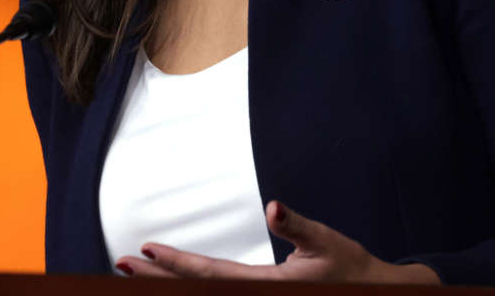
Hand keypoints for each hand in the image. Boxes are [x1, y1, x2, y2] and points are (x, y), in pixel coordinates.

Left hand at [115, 200, 440, 283]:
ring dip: (168, 284)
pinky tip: (175, 282)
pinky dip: (191, 289)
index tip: (145, 250)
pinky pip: (220, 295)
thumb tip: (273, 207)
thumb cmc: (350, 267)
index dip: (176, 263)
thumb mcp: (326, 240)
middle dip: (157, 277)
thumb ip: (297, 226)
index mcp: (269, 286)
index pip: (212, 275)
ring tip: (136, 271)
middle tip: (121, 264)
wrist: (374, 293)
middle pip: (197, 291)